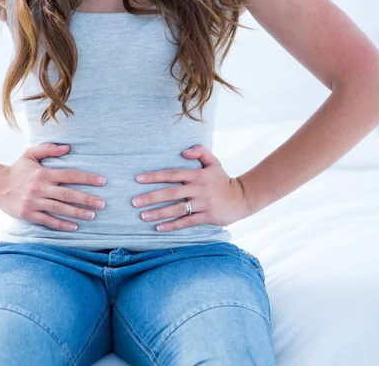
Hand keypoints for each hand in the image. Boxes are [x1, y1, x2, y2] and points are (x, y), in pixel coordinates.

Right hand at [0, 143, 106, 231]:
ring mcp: (34, 202)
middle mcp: (40, 187)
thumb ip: (48, 149)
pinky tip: (74, 227)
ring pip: (59, 208)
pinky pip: (47, 220)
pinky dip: (61, 224)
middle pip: (67, 193)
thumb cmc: (16, 169)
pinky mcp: (28, 214)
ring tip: (92, 215)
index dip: (87, 178)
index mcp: (43, 173)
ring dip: (77, 212)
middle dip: (86, 198)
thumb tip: (68, 147)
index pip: (69, 175)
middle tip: (102, 203)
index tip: (102, 181)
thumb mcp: (30, 154)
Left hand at [131, 144, 250, 231]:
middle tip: (134, 202)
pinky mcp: (207, 217)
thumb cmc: (223, 180)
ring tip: (142, 216)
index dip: (154, 176)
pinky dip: (172, 225)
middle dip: (151, 197)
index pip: (172, 174)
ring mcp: (203, 204)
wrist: (243, 198)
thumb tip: (182, 152)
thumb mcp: (214, 162)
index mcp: (197, 175)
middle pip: (171, 193)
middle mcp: (199, 189)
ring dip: (158, 213)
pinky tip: (158, 227)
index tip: (138, 179)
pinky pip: (187, 222)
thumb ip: (199, 151)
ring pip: (177, 209)